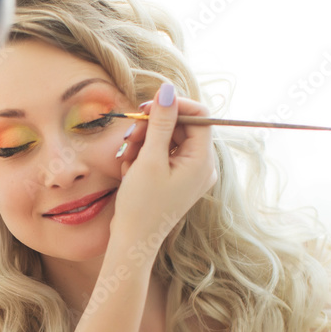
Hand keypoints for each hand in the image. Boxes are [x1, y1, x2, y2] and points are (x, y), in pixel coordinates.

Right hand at [108, 83, 218, 249]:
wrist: (133, 241)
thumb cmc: (142, 204)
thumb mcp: (149, 159)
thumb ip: (160, 122)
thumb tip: (168, 90)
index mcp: (202, 160)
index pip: (199, 116)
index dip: (174, 106)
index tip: (148, 108)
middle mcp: (201, 166)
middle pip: (181, 127)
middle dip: (153, 127)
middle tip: (130, 135)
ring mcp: (189, 174)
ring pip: (168, 140)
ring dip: (145, 142)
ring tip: (127, 158)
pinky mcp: (175, 180)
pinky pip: (163, 156)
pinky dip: (145, 156)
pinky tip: (131, 168)